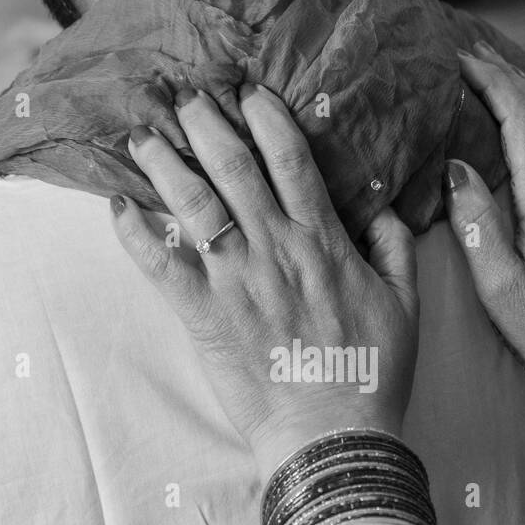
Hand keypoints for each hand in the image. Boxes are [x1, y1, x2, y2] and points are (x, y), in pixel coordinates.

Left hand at [112, 83, 418, 480]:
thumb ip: (395, 246)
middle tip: (179, 92)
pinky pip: (161, 266)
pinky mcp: (206, 317)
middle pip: (232, 167)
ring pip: (193, 204)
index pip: (290, 159)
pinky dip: (136, 233)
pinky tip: (118, 206)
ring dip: (163, 162)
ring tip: (140, 132)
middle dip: (203, 122)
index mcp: (324, 241)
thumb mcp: (405, 303)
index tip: (246, 89)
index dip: (265, 116)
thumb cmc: (373, 374)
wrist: (334, 436)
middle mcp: (277, 249)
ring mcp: (237, 282)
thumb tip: (381, 204)